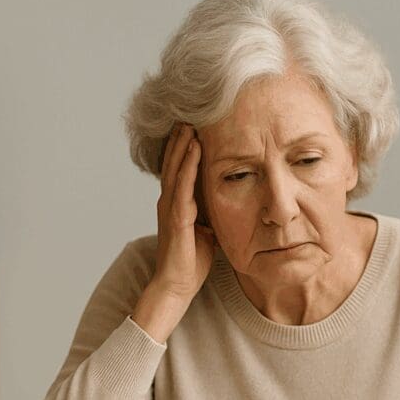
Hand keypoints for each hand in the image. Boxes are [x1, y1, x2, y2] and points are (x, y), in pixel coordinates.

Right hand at [151, 122, 214, 301]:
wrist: (177, 285)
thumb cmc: (192, 261)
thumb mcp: (206, 231)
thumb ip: (212, 214)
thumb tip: (230, 203)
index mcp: (177, 205)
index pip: (180, 170)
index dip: (184, 149)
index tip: (194, 127)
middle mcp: (170, 202)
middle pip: (174, 163)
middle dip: (181, 139)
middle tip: (188, 114)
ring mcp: (171, 208)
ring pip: (176, 169)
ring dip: (182, 145)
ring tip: (189, 122)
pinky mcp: (177, 218)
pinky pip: (182, 186)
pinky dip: (188, 165)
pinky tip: (194, 148)